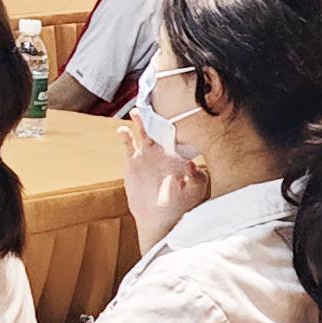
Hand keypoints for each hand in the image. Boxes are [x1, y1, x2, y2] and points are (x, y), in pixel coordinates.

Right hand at [120, 113, 208, 243]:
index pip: (178, 136)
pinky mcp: (132, 162)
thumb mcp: (195, 191)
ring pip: (142, 133)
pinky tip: (123, 131)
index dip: (179, 125)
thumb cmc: (180, 204)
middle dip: (157, 117)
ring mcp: (145, 156)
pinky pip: (127, 146)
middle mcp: (161, 152)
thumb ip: (198, 177)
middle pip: (158, 129)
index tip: (182, 114)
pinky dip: (125, 137)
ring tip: (136, 112)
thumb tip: (192, 163)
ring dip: (139, 122)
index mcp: (177, 156)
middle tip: (156, 105)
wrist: (158, 217)